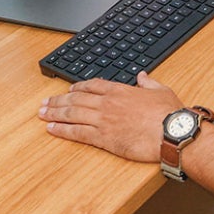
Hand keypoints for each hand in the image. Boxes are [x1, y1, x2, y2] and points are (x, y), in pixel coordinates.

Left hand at [39, 72, 182, 160]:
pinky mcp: (103, 138)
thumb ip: (149, 83)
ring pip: (72, 114)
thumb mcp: (161, 91)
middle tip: (45, 102)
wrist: (171, 133)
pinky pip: (77, 132)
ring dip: (54, 113)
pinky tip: (51, 129)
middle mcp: (107, 103)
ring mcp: (103, 120)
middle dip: (58, 100)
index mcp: (120, 90)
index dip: (77, 88)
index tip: (69, 90)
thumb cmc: (170, 114)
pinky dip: (62, 130)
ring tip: (41, 114)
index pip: (92, 86)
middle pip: (76, 99)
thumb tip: (143, 76)